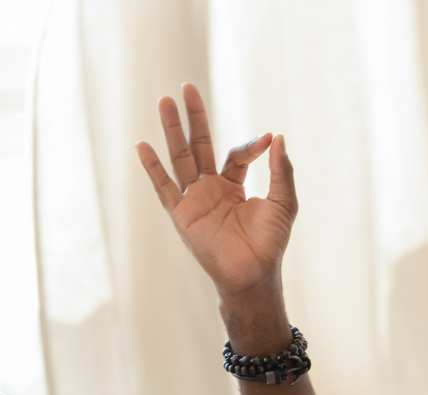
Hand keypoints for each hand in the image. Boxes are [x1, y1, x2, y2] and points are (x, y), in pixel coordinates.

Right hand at [135, 83, 297, 301]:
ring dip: (172, 130)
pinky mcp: (182, 214)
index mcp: (234, 185)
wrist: (254, 274)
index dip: (250, 145)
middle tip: (186, 87)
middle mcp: (210, 188)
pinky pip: (164, 188)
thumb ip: (282, 171)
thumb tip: (277, 137)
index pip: (234, 154)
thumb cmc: (270, 243)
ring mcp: (194, 199)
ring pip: (180, 158)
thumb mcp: (284, 202)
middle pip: (198, 145)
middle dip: (193, 118)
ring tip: (164, 101)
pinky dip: (153, 168)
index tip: (267, 140)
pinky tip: (143, 146)